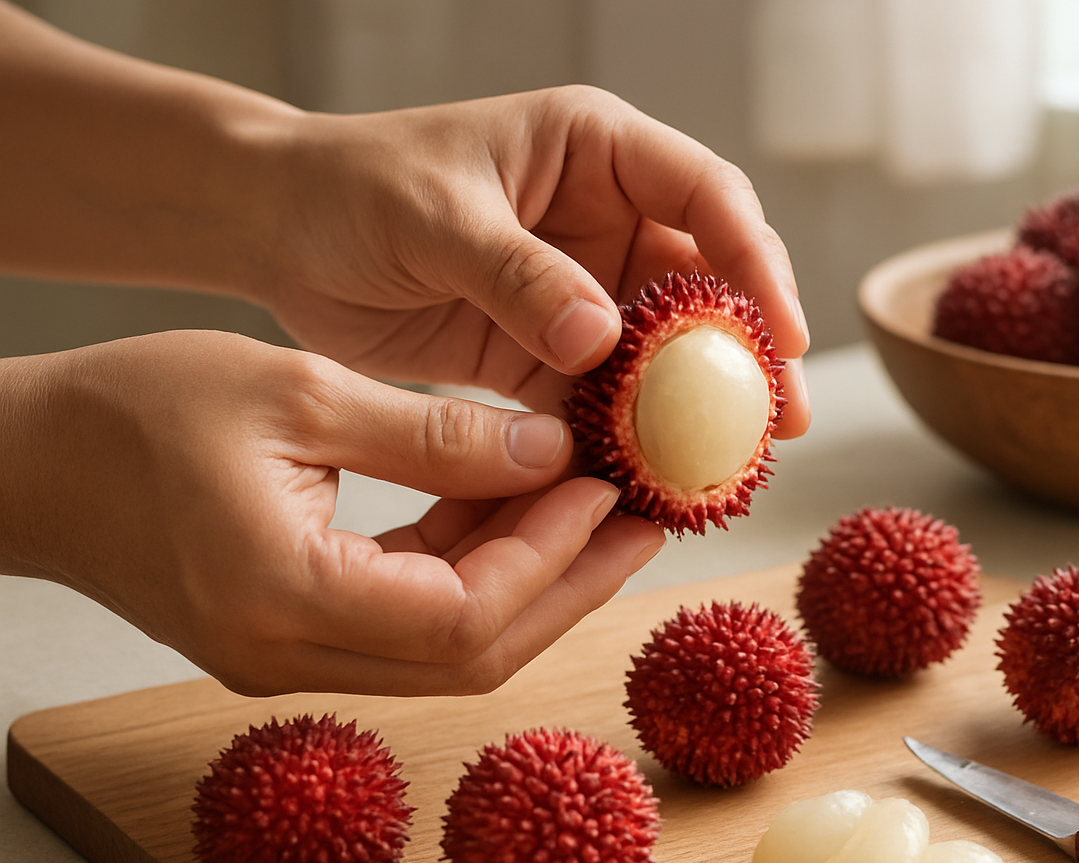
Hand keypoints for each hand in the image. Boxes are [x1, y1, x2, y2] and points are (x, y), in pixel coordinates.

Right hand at [0, 332, 664, 696]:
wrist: (30, 461)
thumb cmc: (133, 410)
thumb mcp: (298, 392)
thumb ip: (432, 434)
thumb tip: (551, 455)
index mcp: (284, 599)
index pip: (464, 614)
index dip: (553, 557)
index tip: (609, 489)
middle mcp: (290, 656)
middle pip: (473, 654)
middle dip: (568, 585)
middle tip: (639, 519)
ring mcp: (289, 661)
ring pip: (450, 648)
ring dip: (530, 581)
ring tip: (593, 508)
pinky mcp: (291, 641)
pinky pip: (409, 625)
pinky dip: (471, 573)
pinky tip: (511, 511)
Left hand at [251, 86, 811, 435]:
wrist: (280, 233)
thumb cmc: (352, 190)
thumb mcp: (433, 217)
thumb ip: (516, 273)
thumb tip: (604, 338)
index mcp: (595, 152)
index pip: (706, 196)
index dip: (755, 263)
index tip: (780, 333)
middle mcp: (606, 218)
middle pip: (710, 283)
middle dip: (752, 351)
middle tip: (783, 420)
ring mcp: (583, 289)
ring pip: (669, 351)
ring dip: (702, 407)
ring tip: (737, 464)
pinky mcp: (549, 352)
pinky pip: (609, 398)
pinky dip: (633, 438)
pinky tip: (658, 480)